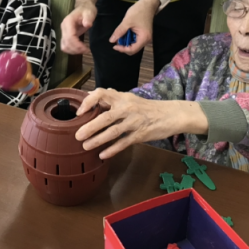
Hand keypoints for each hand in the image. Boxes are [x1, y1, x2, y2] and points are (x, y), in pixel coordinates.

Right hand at [61, 2, 96, 54]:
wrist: (83, 7)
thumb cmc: (87, 10)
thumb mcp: (90, 12)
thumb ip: (88, 18)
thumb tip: (87, 24)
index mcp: (68, 22)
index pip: (70, 37)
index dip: (77, 45)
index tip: (86, 48)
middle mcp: (63, 28)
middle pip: (66, 43)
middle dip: (76, 49)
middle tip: (87, 50)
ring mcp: (63, 32)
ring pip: (64, 46)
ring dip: (73, 51)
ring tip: (83, 50)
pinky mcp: (65, 36)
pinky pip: (65, 46)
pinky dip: (71, 50)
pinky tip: (79, 49)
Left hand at [75, 88, 207, 158]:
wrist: (171, 115)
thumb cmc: (147, 108)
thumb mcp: (130, 99)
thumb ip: (113, 99)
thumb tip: (94, 95)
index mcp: (122, 97)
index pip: (102, 94)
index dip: (89, 102)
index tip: (80, 112)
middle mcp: (127, 108)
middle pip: (105, 117)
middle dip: (90, 127)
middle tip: (78, 135)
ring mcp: (134, 122)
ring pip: (113, 132)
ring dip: (98, 139)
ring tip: (86, 146)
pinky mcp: (141, 134)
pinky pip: (124, 142)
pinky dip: (112, 149)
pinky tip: (103, 155)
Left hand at [109, 0, 157, 54]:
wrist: (147, 4)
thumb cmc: (139, 11)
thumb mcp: (127, 21)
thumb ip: (119, 31)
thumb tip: (111, 40)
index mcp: (144, 38)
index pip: (132, 50)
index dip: (122, 49)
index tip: (114, 45)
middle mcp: (146, 40)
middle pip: (133, 49)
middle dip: (124, 46)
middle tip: (117, 39)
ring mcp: (145, 37)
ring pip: (133, 45)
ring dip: (126, 41)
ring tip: (120, 35)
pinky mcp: (143, 34)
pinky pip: (135, 40)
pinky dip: (129, 38)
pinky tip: (125, 32)